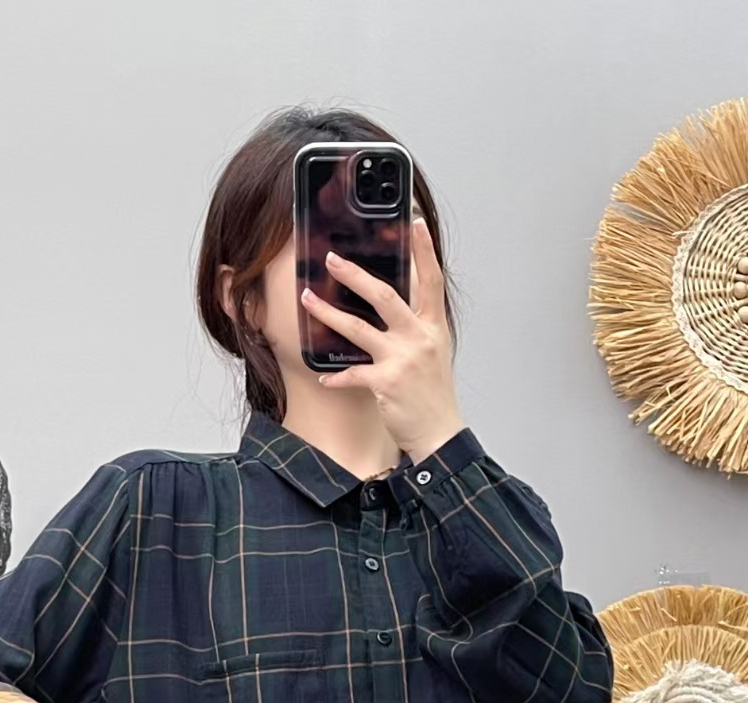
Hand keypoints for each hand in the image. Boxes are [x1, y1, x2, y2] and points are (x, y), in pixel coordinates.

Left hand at [300, 217, 464, 463]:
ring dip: (328, 312)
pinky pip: (352, 373)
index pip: (431, 280)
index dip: (424, 250)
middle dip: (355, 275)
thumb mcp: (434, 353)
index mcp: (433, 327)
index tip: (415, 223)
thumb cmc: (433, 394)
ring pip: (358, 327)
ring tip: (307, 298)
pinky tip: (324, 377)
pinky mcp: (385, 382)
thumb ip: (416, 327)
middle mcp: (419, 337)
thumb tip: (393, 305)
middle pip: (385, 295)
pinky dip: (336, 376)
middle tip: (331, 259)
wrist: (440, 433)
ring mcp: (402, 359)